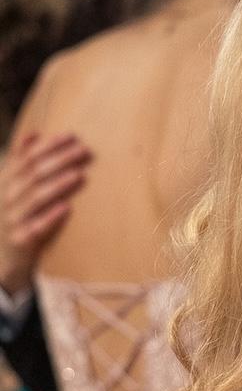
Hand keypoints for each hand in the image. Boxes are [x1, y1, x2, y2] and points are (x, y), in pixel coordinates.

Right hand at [1, 132, 92, 290]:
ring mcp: (12, 220)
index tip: (72, 136)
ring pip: (35, 198)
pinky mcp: (21, 240)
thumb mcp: (15, 188)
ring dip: (58, 185)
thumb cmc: (18, 216)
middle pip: (34, 175)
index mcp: (7, 182)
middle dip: (60, 160)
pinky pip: (37, 228)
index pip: (27, 158)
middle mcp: (7, 198)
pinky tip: (67, 208)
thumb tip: (33, 133)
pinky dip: (51, 217)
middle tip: (84, 151)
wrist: (5, 257)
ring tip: (79, 175)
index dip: (49, 146)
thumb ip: (21, 162)